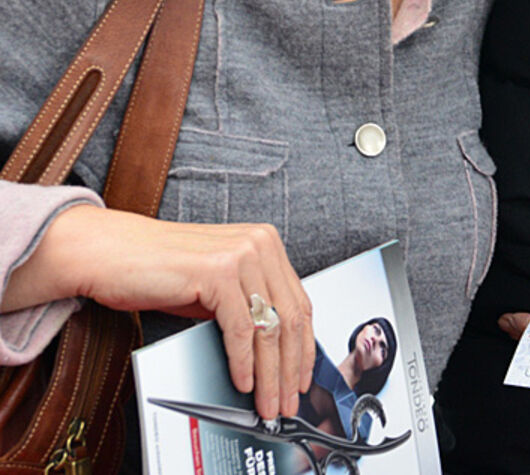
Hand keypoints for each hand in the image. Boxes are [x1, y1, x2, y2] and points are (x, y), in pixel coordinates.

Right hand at [13, 204, 313, 419]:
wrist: (109, 252)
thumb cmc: (155, 270)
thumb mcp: (214, 287)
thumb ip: (245, 306)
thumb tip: (271, 351)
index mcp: (265, 244)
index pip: (299, 303)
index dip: (304, 347)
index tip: (302, 377)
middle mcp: (260, 245)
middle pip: (289, 318)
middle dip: (290, 368)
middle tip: (288, 401)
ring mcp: (241, 255)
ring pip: (268, 326)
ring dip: (270, 373)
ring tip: (267, 401)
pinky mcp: (218, 272)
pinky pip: (240, 327)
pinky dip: (243, 361)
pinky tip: (243, 382)